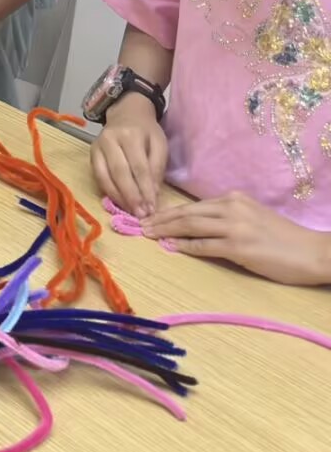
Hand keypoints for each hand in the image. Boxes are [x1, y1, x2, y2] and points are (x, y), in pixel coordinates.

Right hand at [91, 92, 167, 216]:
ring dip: (119, 197)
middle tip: (141, 215)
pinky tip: (119, 202)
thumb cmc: (146, 131)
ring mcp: (97, 146)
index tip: (153, 209)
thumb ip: (157, 167)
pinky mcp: (91, 154)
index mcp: (131, 135)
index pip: (139, 167)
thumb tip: (153, 195)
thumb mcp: (159, 144)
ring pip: (105, 176)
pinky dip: (108, 191)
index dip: (146, 190)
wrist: (126, 113)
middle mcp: (110, 139)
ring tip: (131, 212)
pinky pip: (98, 176)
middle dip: (131, 197)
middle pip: (120, 173)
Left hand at [143, 191, 330, 285]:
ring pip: (190, 226)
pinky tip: (170, 247)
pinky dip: (185, 246)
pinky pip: (204, 246)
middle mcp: (231, 208)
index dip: (168, 212)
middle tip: (138, 225)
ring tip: (147, 234)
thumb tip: (196, 226)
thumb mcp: (253, 218)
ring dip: (165, 231)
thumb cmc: (284, 239)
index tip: (150, 216)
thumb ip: (227, 217)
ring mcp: (234, 227)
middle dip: (160, 219)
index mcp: (234, 199)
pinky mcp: (239, 247)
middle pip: (186, 213)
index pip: (193, 206)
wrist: (314, 252)